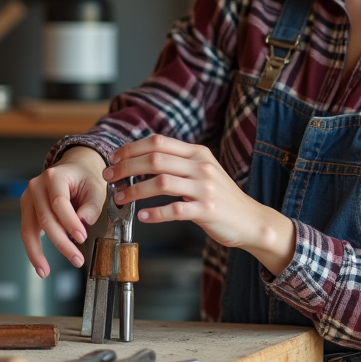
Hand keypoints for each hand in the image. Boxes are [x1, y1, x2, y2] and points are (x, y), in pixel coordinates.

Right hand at [21, 146, 106, 277]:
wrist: (74, 168)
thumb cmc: (85, 178)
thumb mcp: (96, 188)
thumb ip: (91, 206)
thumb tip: (83, 224)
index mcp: (54, 176)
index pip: (59, 203)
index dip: (70, 223)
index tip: (82, 237)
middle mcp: (36, 186)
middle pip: (45, 219)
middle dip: (61, 242)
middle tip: (77, 259)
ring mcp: (28, 198)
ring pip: (29, 229)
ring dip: (37, 253)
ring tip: (45, 271)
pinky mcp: (27, 209)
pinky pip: (27, 232)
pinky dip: (32, 249)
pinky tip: (39, 265)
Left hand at [104, 135, 296, 275]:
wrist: (250, 219)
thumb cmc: (221, 197)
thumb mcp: (203, 170)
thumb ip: (179, 162)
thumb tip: (142, 158)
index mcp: (197, 153)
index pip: (158, 141)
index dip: (132, 148)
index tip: (115, 158)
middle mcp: (201, 166)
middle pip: (155, 159)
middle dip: (126, 167)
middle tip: (110, 177)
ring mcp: (205, 188)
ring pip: (161, 183)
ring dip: (135, 190)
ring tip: (120, 198)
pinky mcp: (206, 210)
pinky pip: (174, 210)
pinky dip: (154, 214)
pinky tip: (143, 217)